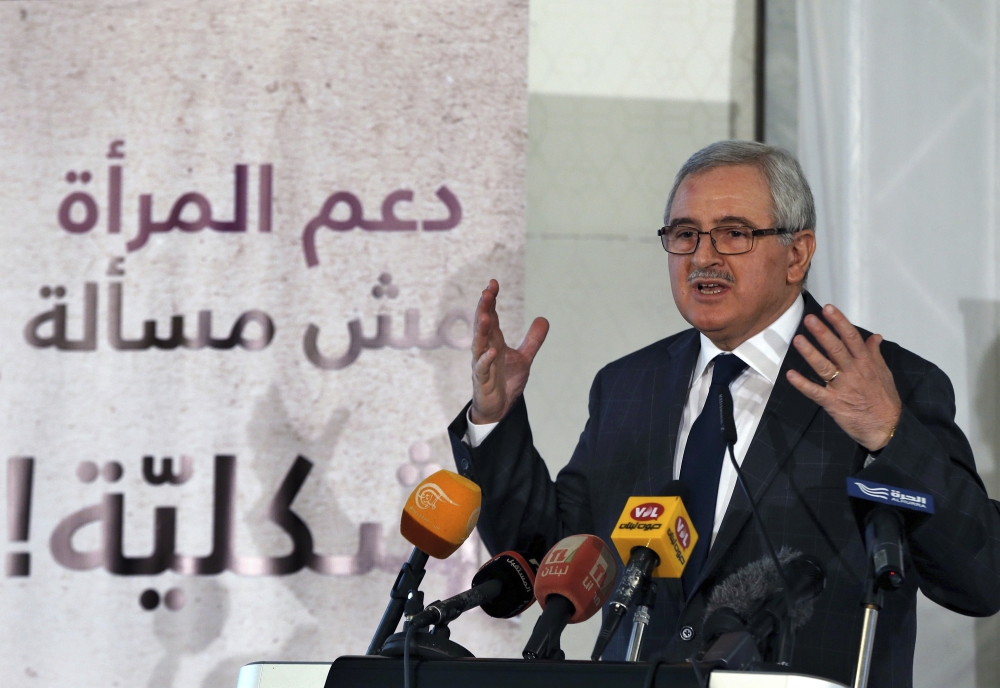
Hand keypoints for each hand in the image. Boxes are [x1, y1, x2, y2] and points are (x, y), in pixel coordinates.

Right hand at [470, 280, 548, 423]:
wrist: (498, 409)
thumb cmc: (506, 381)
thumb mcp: (524, 358)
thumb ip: (533, 340)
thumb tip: (544, 318)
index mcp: (494, 342)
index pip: (490, 317)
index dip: (491, 301)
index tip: (493, 283)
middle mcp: (485, 350)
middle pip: (482, 326)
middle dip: (484, 308)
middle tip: (487, 292)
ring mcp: (482, 365)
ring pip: (479, 344)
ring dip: (481, 330)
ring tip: (485, 315)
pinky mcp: (482, 381)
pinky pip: (482, 368)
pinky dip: (486, 359)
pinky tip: (493, 351)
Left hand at [786, 304, 900, 451]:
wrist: (887, 427)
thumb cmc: (884, 399)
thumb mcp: (884, 373)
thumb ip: (875, 354)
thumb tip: (875, 336)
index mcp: (866, 363)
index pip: (852, 337)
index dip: (839, 322)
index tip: (828, 308)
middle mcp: (854, 372)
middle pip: (836, 348)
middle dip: (823, 333)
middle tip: (809, 319)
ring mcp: (843, 387)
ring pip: (825, 366)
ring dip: (810, 353)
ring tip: (798, 339)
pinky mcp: (833, 403)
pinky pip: (815, 392)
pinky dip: (802, 384)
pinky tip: (790, 374)